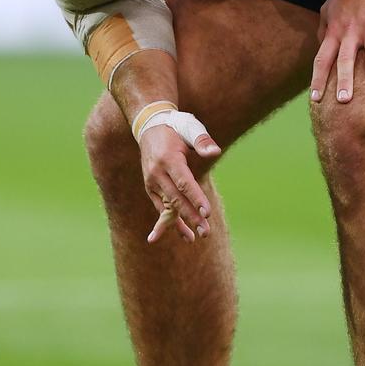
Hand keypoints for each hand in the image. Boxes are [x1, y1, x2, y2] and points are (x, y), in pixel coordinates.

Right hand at [138, 113, 220, 243]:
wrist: (150, 126)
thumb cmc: (176, 126)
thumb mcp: (190, 126)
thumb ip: (202, 140)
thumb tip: (215, 152)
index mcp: (168, 159)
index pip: (184, 182)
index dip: (195, 198)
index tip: (207, 213)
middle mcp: (157, 173)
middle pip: (176, 199)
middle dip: (191, 216)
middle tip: (206, 231)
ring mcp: (152, 182)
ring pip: (168, 206)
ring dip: (182, 223)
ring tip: (196, 238)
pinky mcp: (151, 188)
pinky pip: (162, 208)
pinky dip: (171, 223)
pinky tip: (186, 236)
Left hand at [310, 0, 364, 102]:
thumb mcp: (327, 9)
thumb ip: (323, 30)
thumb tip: (320, 48)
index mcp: (335, 32)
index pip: (322, 59)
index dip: (318, 80)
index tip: (315, 100)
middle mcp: (351, 33)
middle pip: (346, 61)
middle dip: (345, 82)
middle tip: (344, 102)